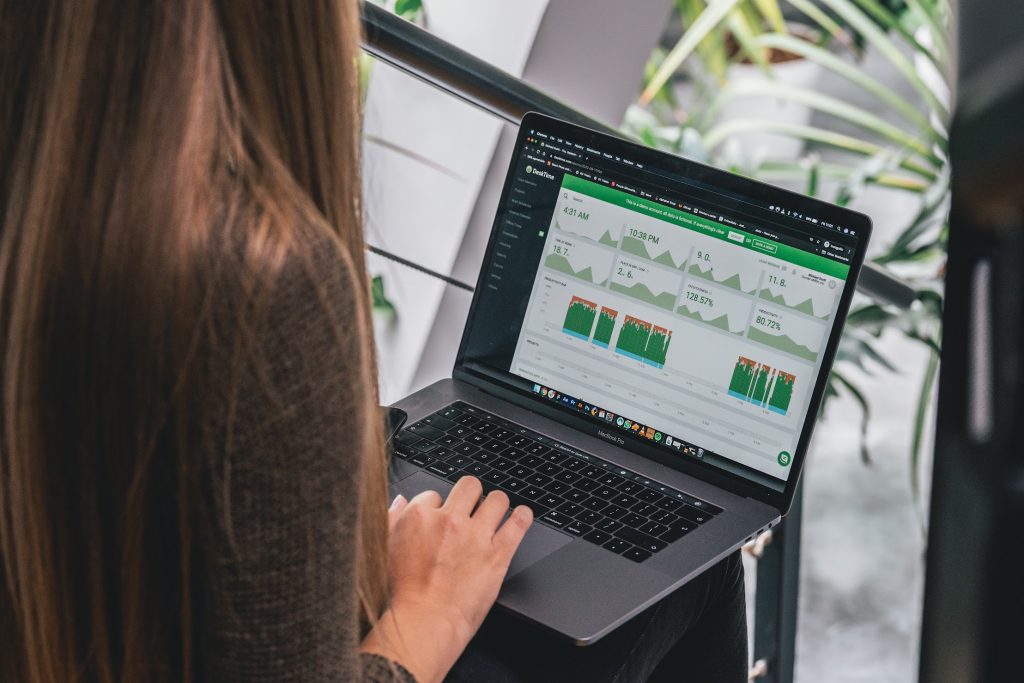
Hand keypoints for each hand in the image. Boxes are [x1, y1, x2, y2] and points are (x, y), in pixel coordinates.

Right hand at [362, 477, 531, 682]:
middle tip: (472, 508)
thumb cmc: (402, 596)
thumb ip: (393, 520)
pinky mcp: (497, 553)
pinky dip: (523, 517)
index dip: (440, 506)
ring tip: (497, 513)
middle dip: (472, 495)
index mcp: (419, 517)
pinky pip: (519, 523)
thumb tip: (401, 502)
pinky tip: (521, 517)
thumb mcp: (385, 550)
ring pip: (497, 499)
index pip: (435, 494)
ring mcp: (475, 535)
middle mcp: (449, 520)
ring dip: (497, 505)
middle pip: (469, 486)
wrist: (423, 623)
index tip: (442, 518)